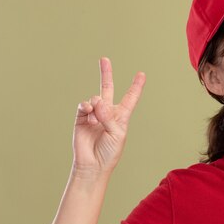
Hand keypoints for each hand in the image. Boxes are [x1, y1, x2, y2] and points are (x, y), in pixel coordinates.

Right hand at [72, 57, 145, 174]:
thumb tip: (97, 102)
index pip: (130, 98)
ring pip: (95, 98)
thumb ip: (109, 117)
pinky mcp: (81, 118)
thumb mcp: (116, 134)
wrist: (92, 164)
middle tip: (104, 59)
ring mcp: (94, 114)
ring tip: (96, 119)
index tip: (141, 74)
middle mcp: (107, 113)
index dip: (136, 87)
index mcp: (121, 117)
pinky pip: (83, 105)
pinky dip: (86, 107)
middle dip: (106, 74)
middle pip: (107, 89)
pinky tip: (89, 113)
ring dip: (97, 106)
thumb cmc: (109, 152)